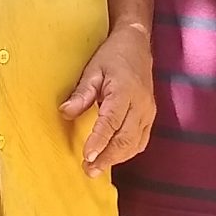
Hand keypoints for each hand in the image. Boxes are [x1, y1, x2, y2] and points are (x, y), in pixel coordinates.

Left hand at [61, 24, 154, 175]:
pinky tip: (112, 158)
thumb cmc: (112, 56)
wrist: (136, 46)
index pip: (111, 121)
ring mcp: (149, 112)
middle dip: (107, 157)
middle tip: (88, 170)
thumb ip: (81, 93)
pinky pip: (141, 141)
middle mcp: (141, 104)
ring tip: (96, 169)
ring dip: (116, 159)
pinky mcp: (150, 117)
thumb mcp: (92, 69)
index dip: (99, 140)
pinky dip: (127, 152)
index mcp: (125, 91)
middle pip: (125, 138)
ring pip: (135, 143)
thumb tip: (65, 112)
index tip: (87, 156)